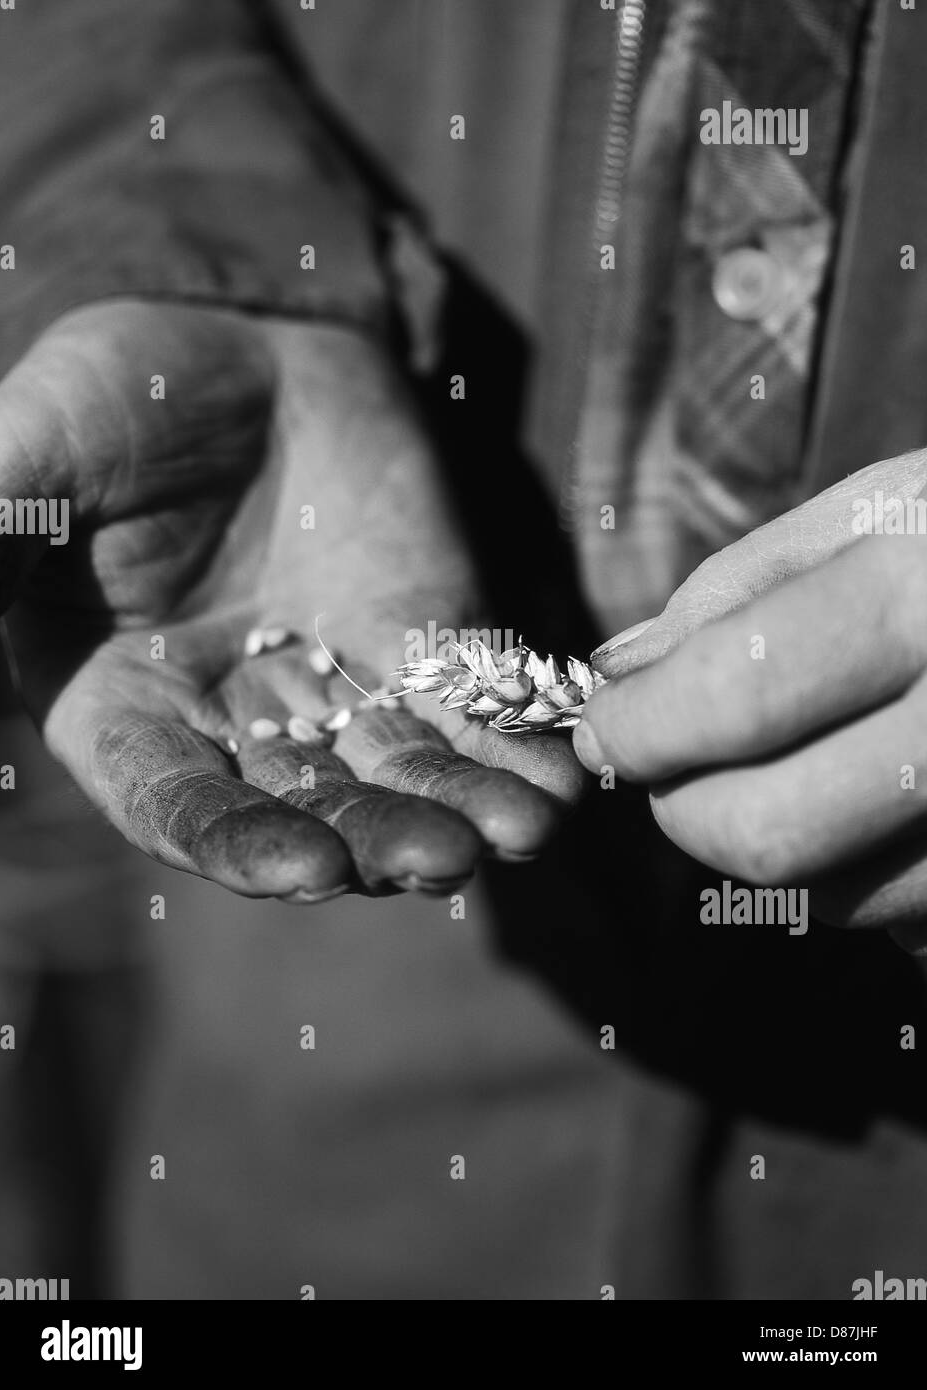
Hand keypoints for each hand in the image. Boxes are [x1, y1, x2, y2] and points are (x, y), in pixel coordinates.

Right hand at [0, 301, 582, 900]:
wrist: (240, 339)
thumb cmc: (114, 395)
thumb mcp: (35, 452)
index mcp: (129, 710)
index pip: (178, 806)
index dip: (233, 843)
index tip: (303, 868)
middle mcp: (237, 726)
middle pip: (309, 811)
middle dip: (376, 838)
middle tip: (441, 859)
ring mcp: (339, 692)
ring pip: (402, 775)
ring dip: (463, 806)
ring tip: (525, 828)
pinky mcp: (424, 646)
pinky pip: (471, 711)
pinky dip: (516, 742)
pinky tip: (565, 772)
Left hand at [574, 451, 926, 948]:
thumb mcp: (887, 507)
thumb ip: (743, 588)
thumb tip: (619, 672)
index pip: (738, 696)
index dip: (643, 725)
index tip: (606, 726)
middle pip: (770, 835)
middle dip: (684, 811)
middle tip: (666, 769)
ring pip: (837, 900)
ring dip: (770, 849)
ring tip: (790, 765)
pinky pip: (911, 926)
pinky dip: (863, 877)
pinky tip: (884, 801)